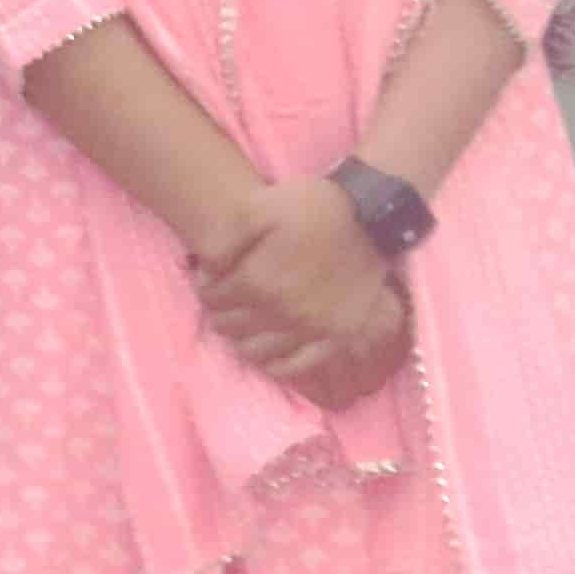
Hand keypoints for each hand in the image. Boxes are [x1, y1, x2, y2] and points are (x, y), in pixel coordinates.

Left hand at [193, 178, 404, 384]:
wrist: (369, 218)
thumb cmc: (310, 207)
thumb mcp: (257, 206)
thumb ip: (225, 238)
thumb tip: (206, 269)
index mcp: (260, 280)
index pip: (214, 299)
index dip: (205, 291)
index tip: (208, 283)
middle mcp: (284, 311)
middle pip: (232, 327)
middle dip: (220, 314)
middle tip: (222, 305)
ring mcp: (312, 328)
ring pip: (259, 351)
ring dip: (242, 340)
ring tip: (242, 326)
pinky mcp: (338, 336)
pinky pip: (299, 366)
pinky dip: (278, 366)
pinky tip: (269, 355)